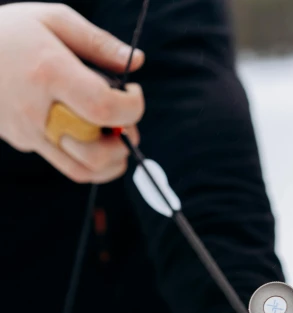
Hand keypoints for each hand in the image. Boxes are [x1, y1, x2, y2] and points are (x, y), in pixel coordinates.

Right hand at [0, 2, 143, 182]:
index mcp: (49, 73)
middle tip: (128, 126)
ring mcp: (28, 132)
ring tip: (115, 139)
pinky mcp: (23, 142)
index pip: (103, 108)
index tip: (134, 95)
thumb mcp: (53, 20)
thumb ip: (98, 43)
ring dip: (109, 163)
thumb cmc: (9, 31)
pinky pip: (63, 161)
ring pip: (81, 170)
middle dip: (123, 144)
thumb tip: (137, 62)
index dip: (131, 108)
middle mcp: (37, 110)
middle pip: (96, 153)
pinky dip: (86, 156)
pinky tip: (89, 135)